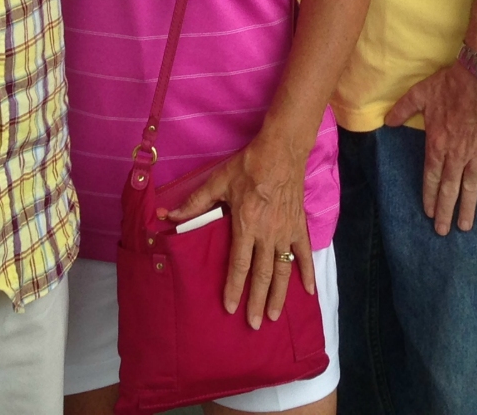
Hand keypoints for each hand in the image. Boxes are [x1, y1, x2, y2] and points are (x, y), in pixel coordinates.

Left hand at [163, 133, 315, 328]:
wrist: (281, 151)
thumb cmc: (247, 166)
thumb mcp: (217, 181)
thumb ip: (194, 203)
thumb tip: (167, 215)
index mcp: (246, 225)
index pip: (239, 264)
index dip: (234, 287)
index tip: (230, 308)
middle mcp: (267, 234)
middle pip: (262, 275)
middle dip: (257, 301)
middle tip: (254, 324)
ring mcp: (286, 232)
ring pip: (283, 270)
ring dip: (280, 295)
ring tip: (275, 316)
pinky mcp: (299, 226)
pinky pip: (304, 254)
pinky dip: (307, 273)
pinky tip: (308, 291)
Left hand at [385, 59, 476, 233]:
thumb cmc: (449, 84)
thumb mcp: (419, 94)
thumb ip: (403, 110)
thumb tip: (387, 122)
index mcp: (437, 143)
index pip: (431, 176)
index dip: (430, 195)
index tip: (429, 213)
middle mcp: (456, 154)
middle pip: (450, 188)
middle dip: (446, 210)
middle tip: (443, 231)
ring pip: (471, 186)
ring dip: (468, 208)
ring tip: (465, 227)